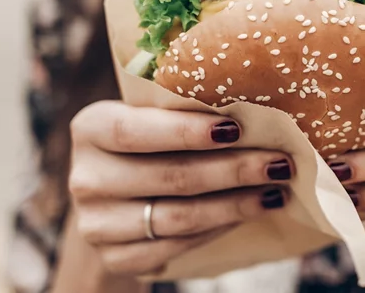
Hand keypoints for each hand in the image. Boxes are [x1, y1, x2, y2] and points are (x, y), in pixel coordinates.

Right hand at [68, 102, 293, 275]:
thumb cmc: (146, 141)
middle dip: (232, 170)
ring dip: (235, 204)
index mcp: (90, 128)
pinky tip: (248, 212)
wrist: (114, 194)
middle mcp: (85, 177)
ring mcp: (96, 224)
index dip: (186, 131)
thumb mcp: (149, 115)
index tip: (237, 127)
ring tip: (275, 190)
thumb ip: (182, 110)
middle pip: (169, 176)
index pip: (136, 130)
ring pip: (178, 216)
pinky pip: (177, 245)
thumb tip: (253, 105)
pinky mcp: (115, 257)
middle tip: (279, 162)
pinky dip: (219, 228)